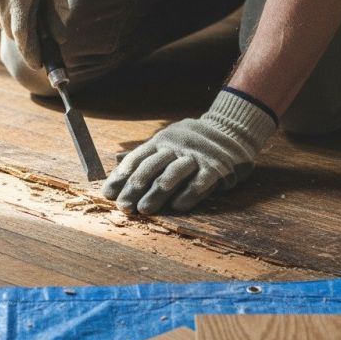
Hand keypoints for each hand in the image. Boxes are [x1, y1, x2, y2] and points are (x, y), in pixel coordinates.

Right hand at [0, 0, 69, 68]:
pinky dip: (4, 14)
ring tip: (26, 8)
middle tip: (38, 42)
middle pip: (12, 31)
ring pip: (1, 24)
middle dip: (26, 38)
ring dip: (14, 24)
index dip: (30, 51)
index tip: (37, 64)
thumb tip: (59, 38)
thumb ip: (59, 9)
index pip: (21, 32)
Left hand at [102, 89, 276, 213]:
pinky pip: (200, 181)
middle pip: (151, 167)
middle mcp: (176, 146)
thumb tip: (118, 173)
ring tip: (144, 209)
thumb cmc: (192, 142)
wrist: (232, 129)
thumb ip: (147, 156)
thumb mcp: (167, 141)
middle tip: (124, 207)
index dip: (121, 176)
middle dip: (135, 187)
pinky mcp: (216, 167)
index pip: (137, 158)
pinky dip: (188, 194)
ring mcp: (196, 156)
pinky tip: (177, 207)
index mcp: (161, 141)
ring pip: (173, 173)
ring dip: (157, 193)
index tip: (108, 193)